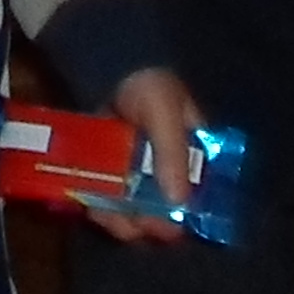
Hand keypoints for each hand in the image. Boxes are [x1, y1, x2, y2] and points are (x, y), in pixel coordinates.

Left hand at [86, 67, 211, 243]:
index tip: (169, 228)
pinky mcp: (114, 177)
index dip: (185, 219)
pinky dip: (104, 211)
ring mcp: (141, 178)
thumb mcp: (164, 110)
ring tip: (108, 215)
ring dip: (123, 222)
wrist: (110, 65)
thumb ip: (172, 151)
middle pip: (166, 215)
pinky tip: (94, 207)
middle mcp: (171, 174)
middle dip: (150, 224)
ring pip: (137, 215)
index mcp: (197, 160)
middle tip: (134, 223)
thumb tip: (178, 201)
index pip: (199, 201)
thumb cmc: (148, 86)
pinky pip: (111, 205)